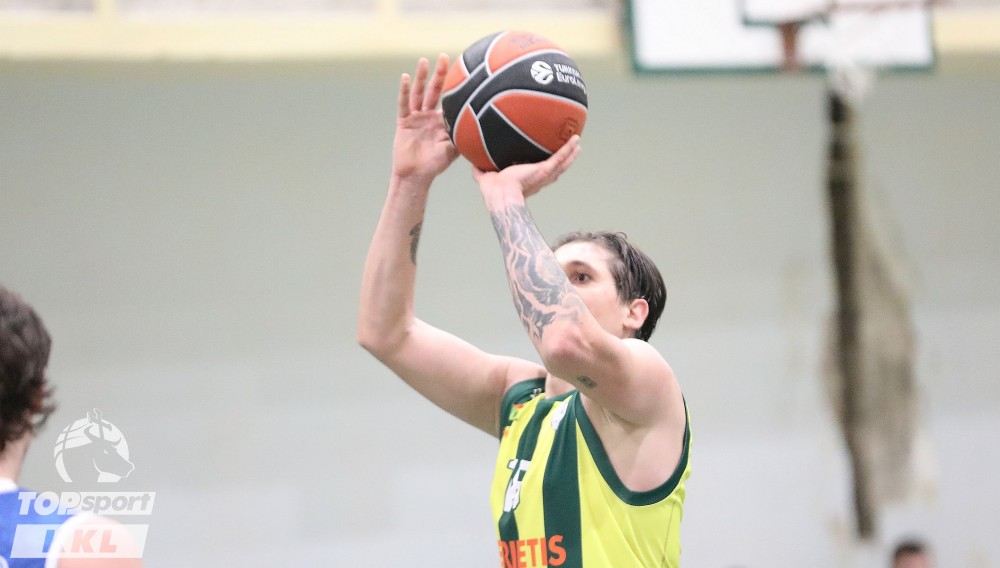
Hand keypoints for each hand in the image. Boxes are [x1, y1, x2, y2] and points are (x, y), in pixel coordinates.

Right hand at [392, 55, 458, 183]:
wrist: (416, 176)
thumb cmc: (436, 165)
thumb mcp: (454, 150)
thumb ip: (463, 137)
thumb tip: (481, 128)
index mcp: (442, 121)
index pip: (449, 99)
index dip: (454, 85)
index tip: (463, 69)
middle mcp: (429, 115)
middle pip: (435, 90)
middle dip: (440, 74)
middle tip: (445, 56)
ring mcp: (416, 117)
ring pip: (419, 93)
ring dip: (422, 77)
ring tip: (424, 61)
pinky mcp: (404, 121)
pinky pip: (404, 104)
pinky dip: (404, 91)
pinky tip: (406, 78)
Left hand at [473, 135, 580, 199]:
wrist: (500, 194)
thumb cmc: (494, 191)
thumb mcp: (486, 176)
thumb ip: (480, 171)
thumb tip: (473, 164)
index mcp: (527, 182)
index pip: (540, 174)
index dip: (546, 169)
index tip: (549, 163)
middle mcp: (539, 180)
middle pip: (556, 169)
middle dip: (564, 161)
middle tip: (571, 151)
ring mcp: (543, 175)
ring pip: (562, 163)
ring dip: (571, 154)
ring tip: (577, 144)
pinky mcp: (543, 170)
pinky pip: (559, 157)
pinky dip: (568, 148)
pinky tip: (575, 139)